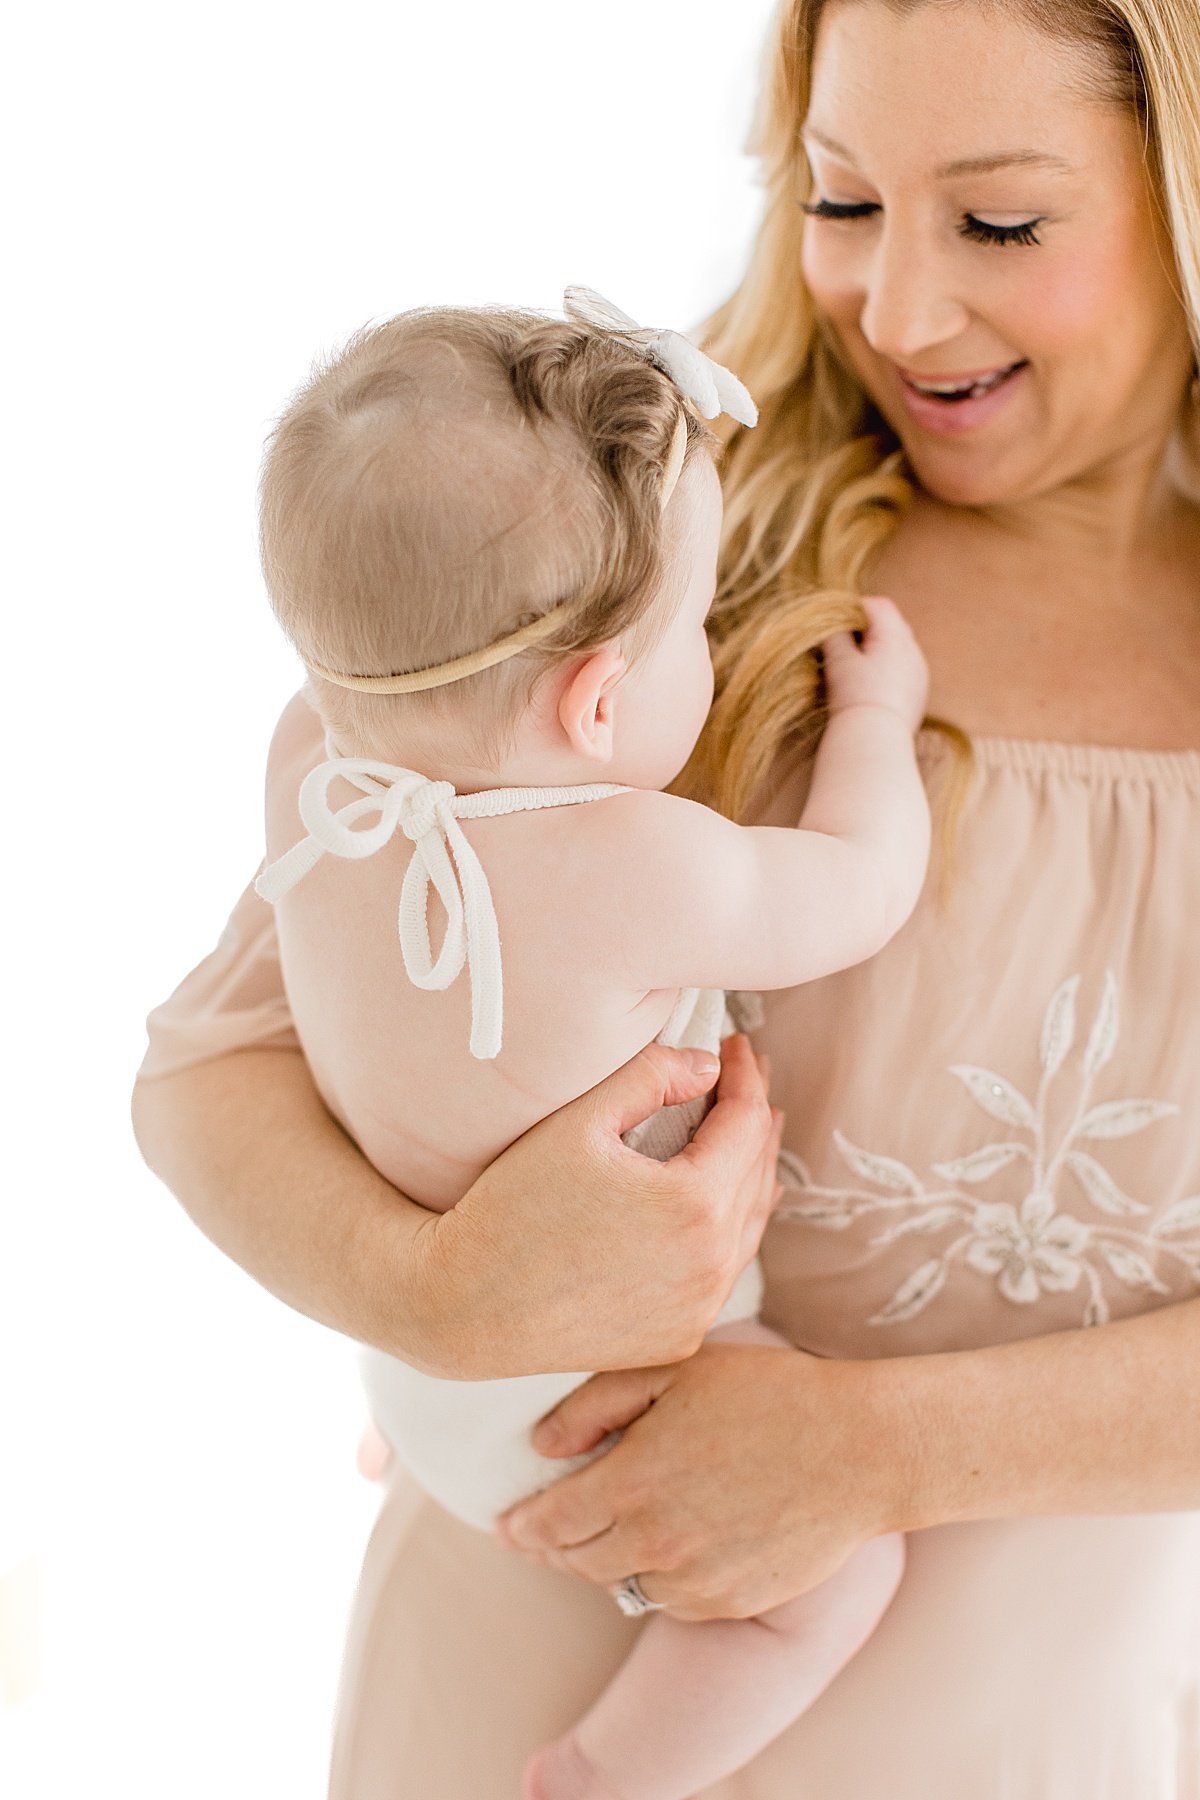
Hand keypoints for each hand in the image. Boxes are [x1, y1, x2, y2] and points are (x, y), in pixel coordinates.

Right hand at [415, 1036, 783, 1378]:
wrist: (464, 1305)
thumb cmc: (512, 1206)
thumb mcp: (577, 1122)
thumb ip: (650, 1076)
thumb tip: (708, 1066)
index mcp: (694, 1205)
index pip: (747, 1123)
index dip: (745, 1077)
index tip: (735, 1045)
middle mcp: (711, 1265)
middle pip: (757, 1173)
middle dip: (755, 1118)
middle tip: (745, 1076)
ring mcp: (698, 1309)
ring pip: (748, 1226)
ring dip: (750, 1172)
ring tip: (752, 1131)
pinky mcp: (679, 1337)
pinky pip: (722, 1271)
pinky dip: (730, 1229)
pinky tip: (722, 1205)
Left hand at [495, 1342, 904, 1618]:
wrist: (863, 1450)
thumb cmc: (770, 1393)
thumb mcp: (678, 1369)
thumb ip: (598, 1402)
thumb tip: (540, 1445)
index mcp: (634, 1481)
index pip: (546, 1523)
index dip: (518, 1527)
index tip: (506, 1524)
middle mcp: (657, 1541)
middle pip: (575, 1562)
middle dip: (550, 1547)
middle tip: (538, 1532)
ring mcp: (696, 1581)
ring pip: (621, 1585)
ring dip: (602, 1563)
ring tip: (601, 1535)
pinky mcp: (732, 1603)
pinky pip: (672, 1599)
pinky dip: (656, 1577)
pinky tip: (667, 1544)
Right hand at [823, 596, 928, 731]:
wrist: (876, 739)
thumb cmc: (855, 696)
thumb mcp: (838, 660)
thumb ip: (835, 634)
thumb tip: (833, 623)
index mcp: (895, 636)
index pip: (877, 605)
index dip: (854, 609)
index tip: (835, 624)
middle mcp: (913, 650)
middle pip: (891, 624)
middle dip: (867, 629)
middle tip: (842, 644)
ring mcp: (920, 672)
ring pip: (898, 647)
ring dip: (878, 650)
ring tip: (855, 668)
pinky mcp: (919, 693)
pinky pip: (904, 669)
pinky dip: (888, 669)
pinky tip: (870, 687)